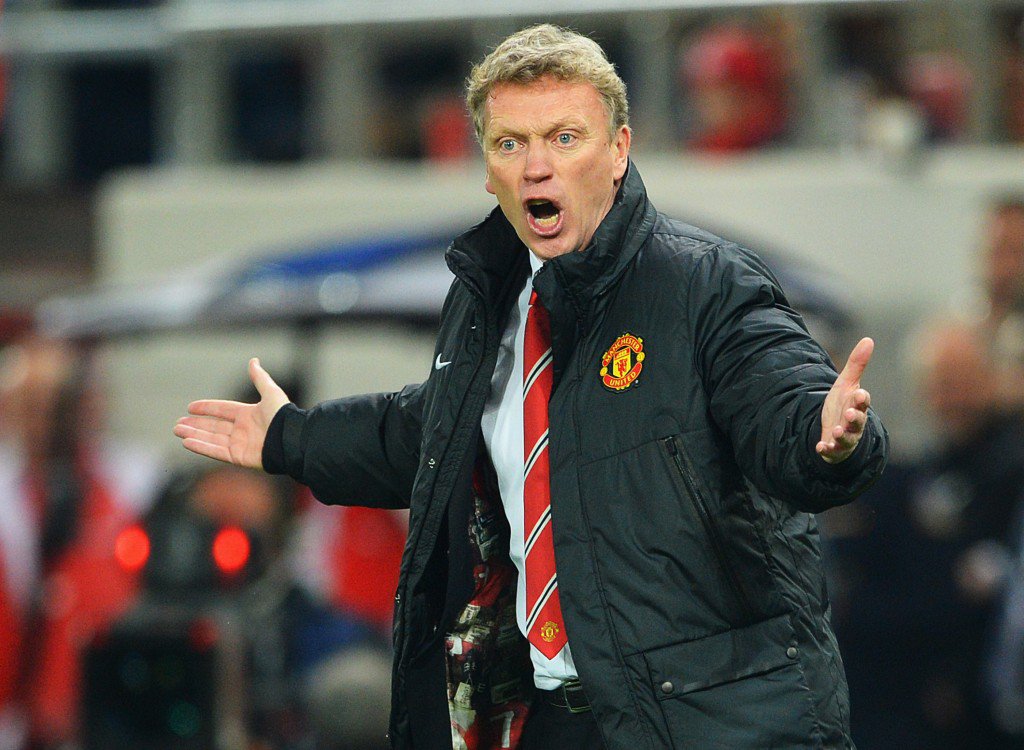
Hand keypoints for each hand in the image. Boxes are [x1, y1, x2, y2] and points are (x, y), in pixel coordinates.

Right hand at [173, 358, 289, 469]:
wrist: (292, 439)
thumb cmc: (284, 416)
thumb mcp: (271, 393)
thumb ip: (260, 378)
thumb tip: (253, 360)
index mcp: (249, 414)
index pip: (223, 410)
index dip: (207, 408)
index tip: (190, 407)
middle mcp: (243, 430)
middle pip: (214, 426)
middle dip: (195, 425)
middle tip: (177, 424)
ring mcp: (240, 444)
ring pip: (211, 438)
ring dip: (194, 434)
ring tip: (177, 430)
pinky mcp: (239, 457)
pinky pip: (216, 451)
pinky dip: (201, 447)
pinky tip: (187, 442)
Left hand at [817, 337, 872, 464]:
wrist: (836, 429)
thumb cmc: (844, 405)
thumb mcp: (846, 384)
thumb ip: (857, 364)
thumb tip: (869, 339)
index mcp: (857, 405)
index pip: (863, 401)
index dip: (862, 399)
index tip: (860, 394)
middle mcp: (854, 423)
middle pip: (858, 421)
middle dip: (855, 418)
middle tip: (850, 414)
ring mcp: (846, 437)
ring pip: (847, 438)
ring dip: (843, 435)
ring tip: (836, 432)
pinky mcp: (835, 448)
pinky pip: (832, 451)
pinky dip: (827, 450)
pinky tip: (820, 447)